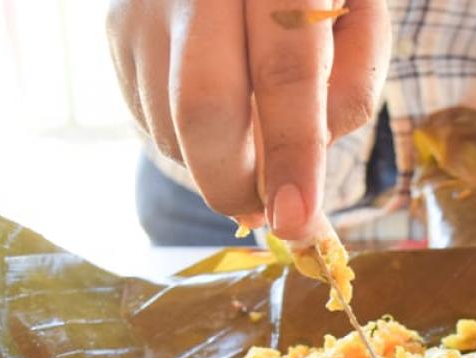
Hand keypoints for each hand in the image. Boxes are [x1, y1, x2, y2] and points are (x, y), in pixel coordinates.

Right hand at [107, 0, 389, 240]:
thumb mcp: (360, 19)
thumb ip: (350, 88)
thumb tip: (300, 176)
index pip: (284, 74)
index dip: (291, 155)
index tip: (296, 219)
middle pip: (202, 106)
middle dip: (235, 183)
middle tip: (265, 214)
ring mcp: (145, 5)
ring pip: (171, 124)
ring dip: (214, 165)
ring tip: (252, 139)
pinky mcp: (116, 29)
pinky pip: (149, 119)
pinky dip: (190, 144)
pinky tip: (221, 113)